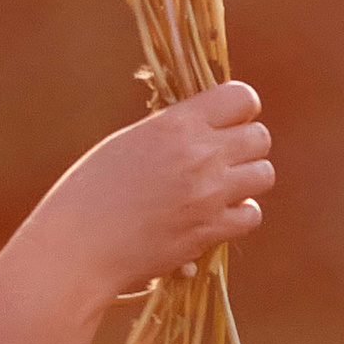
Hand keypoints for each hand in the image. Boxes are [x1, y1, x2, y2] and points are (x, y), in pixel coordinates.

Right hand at [34, 80, 272, 303]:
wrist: (78, 246)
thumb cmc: (89, 191)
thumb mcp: (128, 143)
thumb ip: (171, 131)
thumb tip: (203, 125)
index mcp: (175, 124)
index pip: (241, 97)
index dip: (239, 109)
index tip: (225, 121)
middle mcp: (200, 154)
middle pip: (260, 137)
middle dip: (244, 145)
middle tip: (220, 158)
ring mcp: (210, 194)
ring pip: (264, 174)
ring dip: (246, 179)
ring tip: (219, 187)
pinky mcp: (211, 230)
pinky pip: (252, 214)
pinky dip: (238, 214)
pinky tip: (213, 214)